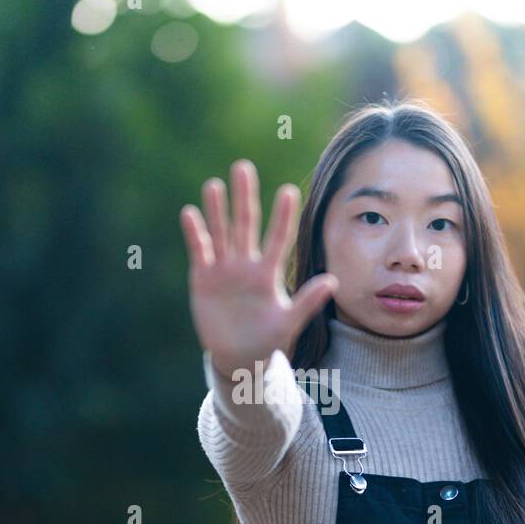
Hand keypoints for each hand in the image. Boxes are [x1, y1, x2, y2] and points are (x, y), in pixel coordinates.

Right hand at [180, 159, 337, 377]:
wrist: (238, 356)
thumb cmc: (268, 340)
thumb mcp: (289, 322)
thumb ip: (308, 301)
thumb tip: (333, 280)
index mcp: (268, 272)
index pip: (277, 238)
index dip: (282, 216)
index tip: (288, 191)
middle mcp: (246, 264)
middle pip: (245, 224)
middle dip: (244, 197)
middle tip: (243, 167)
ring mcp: (223, 268)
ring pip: (220, 232)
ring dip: (217, 210)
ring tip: (214, 184)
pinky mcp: (203, 276)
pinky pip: (199, 250)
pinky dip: (195, 233)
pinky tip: (190, 213)